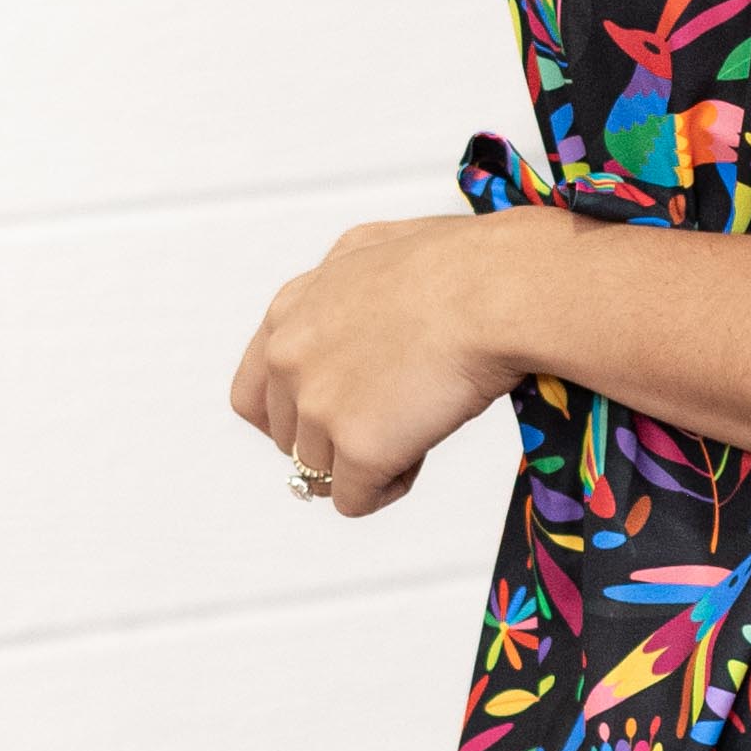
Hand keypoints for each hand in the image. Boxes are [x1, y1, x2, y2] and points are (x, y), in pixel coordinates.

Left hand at [230, 212, 538, 518]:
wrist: (497, 289)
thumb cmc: (463, 264)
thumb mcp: (374, 250)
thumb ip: (340, 288)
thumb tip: (347, 313)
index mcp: (290, 312)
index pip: (253, 396)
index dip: (289, 420)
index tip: (328, 426)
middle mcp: (290, 359)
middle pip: (288, 440)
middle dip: (334, 441)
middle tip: (393, 422)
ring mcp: (319, 405)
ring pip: (320, 473)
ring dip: (366, 462)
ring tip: (419, 428)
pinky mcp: (358, 446)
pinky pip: (355, 500)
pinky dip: (387, 487)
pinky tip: (421, 453)